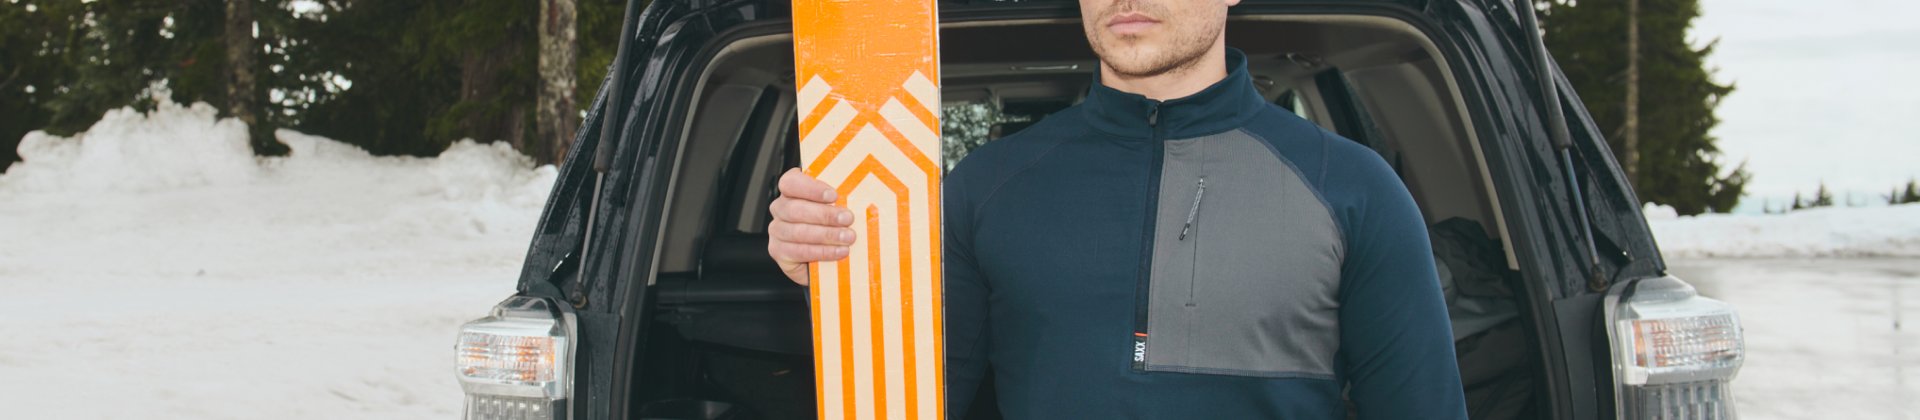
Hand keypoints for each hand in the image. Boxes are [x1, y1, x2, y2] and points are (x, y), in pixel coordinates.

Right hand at [767, 168, 855, 284]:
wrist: (827, 259)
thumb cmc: (836, 224)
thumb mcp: (840, 205)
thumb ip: (844, 196)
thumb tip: (862, 192)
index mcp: (792, 190)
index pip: (791, 182)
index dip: (811, 188)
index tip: (834, 195)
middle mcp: (781, 208)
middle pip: (795, 209)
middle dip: (824, 214)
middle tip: (848, 219)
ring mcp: (777, 231)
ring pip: (797, 232)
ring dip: (826, 235)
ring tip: (847, 237)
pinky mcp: (780, 252)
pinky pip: (798, 251)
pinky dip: (821, 252)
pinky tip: (838, 251)